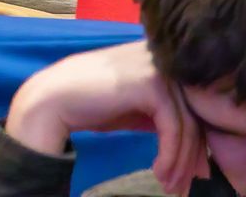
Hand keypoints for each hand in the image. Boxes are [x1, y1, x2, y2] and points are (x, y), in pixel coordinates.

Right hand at [6, 42, 207, 195]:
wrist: (51, 101)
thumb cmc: (87, 105)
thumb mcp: (131, 110)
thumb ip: (158, 115)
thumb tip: (193, 146)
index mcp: (157, 64)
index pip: (190, 107)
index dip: (194, 144)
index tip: (192, 174)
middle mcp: (162, 61)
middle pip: (194, 117)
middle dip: (191, 158)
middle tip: (183, 188)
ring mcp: (157, 70)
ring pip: (187, 125)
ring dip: (179, 163)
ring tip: (171, 188)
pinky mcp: (150, 84)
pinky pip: (173, 128)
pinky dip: (170, 156)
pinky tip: (159, 172)